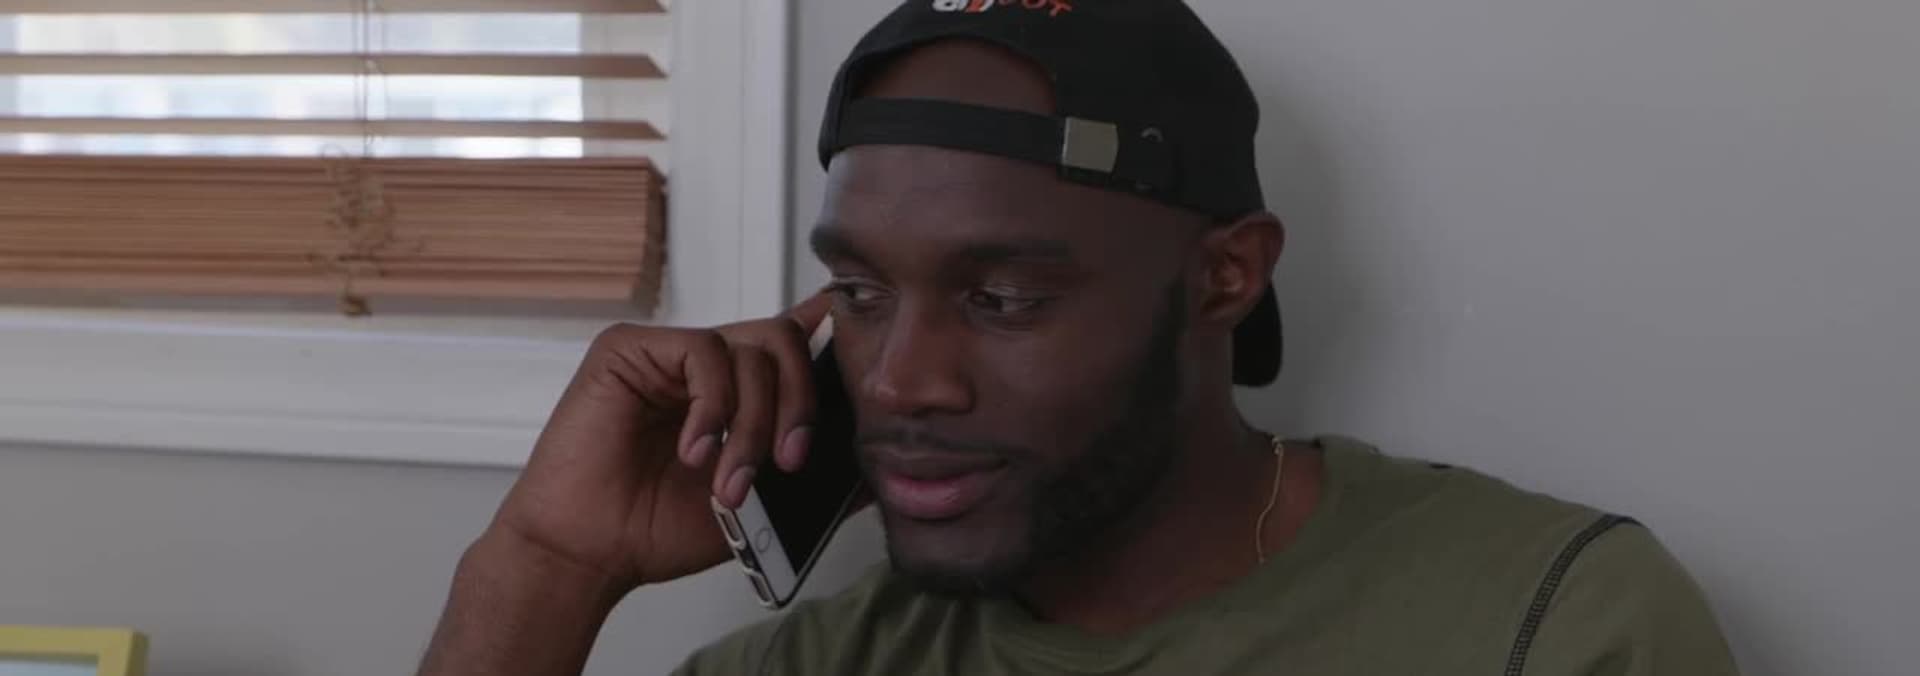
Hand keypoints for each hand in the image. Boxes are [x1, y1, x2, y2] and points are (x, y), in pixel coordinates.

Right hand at [483, 295, 832, 592]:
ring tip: (729, 481)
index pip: (789, 341)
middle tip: (789, 461)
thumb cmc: (658, 530)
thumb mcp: (759, 508)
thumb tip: (875, 476)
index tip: (860, 337)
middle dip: (800, 403)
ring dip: (753, 424)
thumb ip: (809, 481)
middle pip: (784, 341)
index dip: (829, 329)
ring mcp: (668, 352)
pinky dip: (713, 407)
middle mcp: (705, 365)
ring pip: (751, 350)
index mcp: (735, 391)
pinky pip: (703, 351)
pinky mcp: (630, 347)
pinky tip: (693, 450)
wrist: (591, 551)